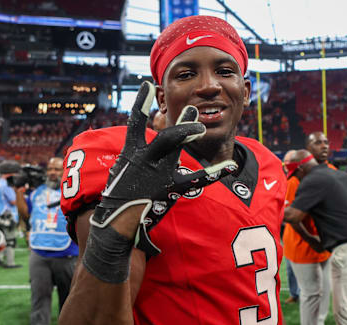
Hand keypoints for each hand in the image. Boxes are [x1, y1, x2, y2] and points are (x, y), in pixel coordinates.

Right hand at [91, 82, 237, 230]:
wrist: (117, 217)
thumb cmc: (120, 192)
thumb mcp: (123, 168)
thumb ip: (137, 152)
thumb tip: (145, 141)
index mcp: (132, 151)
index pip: (135, 122)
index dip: (141, 103)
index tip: (148, 85)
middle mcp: (145, 158)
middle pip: (164, 136)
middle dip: (179, 124)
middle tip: (193, 110)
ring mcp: (157, 172)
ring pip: (173, 148)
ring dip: (187, 133)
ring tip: (202, 127)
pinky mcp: (169, 188)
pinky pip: (195, 179)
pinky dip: (214, 173)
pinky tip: (230, 166)